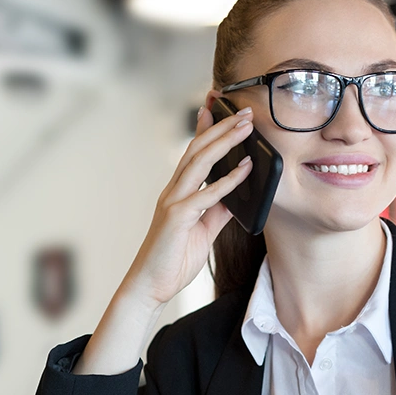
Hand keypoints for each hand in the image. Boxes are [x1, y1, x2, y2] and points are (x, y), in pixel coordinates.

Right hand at [121, 100, 254, 306]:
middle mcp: (173, 192)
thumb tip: (237, 198)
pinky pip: (206, 194)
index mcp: (177, 193)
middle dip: (222, 128)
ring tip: (246, 127)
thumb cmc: (172, 260)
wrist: (149, 286)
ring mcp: (173, 202)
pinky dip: (228, 180)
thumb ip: (217, 212)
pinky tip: (245, 169)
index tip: (219, 109)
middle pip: (198, 150)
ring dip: (225, 142)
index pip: (193, 153)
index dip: (205, 129)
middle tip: (244, 112)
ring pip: (199, 163)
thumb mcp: (203, 232)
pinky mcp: (177, 217)